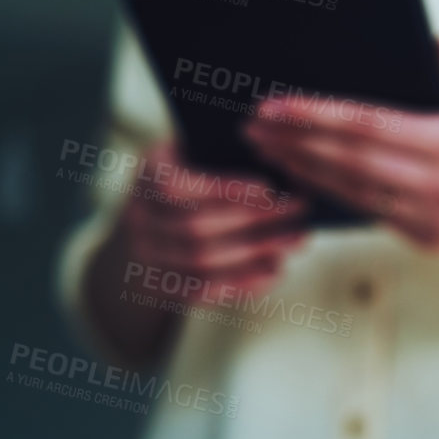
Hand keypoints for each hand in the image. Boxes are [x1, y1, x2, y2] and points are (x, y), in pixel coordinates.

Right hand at [113, 143, 308, 300]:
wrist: (158, 213)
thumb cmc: (195, 168)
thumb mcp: (202, 148)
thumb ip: (229, 154)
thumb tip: (280, 160)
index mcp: (148, 172)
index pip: (176, 186)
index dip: (223, 190)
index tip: (269, 188)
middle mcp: (139, 216)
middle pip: (194, 228)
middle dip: (253, 222)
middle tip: (299, 211)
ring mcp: (147, 253)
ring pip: (199, 262)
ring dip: (255, 254)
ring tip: (297, 240)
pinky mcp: (162, 282)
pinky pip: (201, 290)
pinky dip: (241, 283)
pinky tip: (276, 271)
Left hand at [245, 42, 438, 252]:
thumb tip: (428, 42)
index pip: (369, 128)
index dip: (315, 118)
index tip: (273, 107)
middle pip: (349, 164)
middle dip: (294, 145)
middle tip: (251, 127)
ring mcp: (436, 222)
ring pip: (353, 195)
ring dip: (302, 172)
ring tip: (264, 150)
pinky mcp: (430, 242)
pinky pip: (371, 215)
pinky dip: (332, 196)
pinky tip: (302, 177)